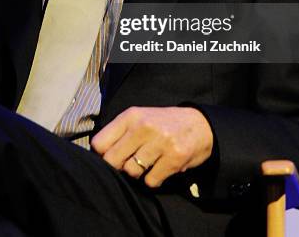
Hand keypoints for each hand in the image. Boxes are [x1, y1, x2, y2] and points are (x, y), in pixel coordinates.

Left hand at [90, 106, 212, 187]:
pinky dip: (153, 179)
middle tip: (127, 163)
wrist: (200, 124)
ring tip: (146, 163)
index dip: (101, 155)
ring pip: (131, 172)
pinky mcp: (174, 158)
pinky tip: (160, 168)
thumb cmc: (163, 123)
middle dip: (117, 167)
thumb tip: (98, 155)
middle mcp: (144, 127)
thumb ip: (120, 132)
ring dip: (137, 173)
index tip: (109, 157)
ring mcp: (160, 142)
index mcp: (131, 116)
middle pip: (112, 160)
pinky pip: (151, 181)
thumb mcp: (140, 117)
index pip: (100, 143)